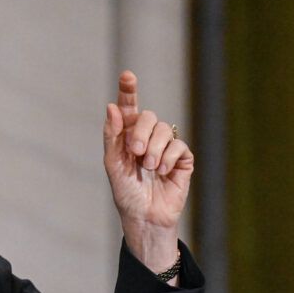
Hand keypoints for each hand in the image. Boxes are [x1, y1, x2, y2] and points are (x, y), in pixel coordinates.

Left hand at [103, 71, 193, 273]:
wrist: (144, 217)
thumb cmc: (125, 192)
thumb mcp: (113, 163)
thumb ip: (112, 135)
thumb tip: (112, 106)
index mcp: (126, 136)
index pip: (128, 108)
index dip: (128, 91)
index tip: (127, 76)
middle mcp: (146, 137)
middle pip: (148, 117)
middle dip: (140, 133)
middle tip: (135, 153)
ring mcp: (165, 147)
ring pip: (164, 130)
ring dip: (153, 150)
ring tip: (149, 168)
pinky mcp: (182, 158)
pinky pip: (178, 146)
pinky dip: (168, 159)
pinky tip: (162, 173)